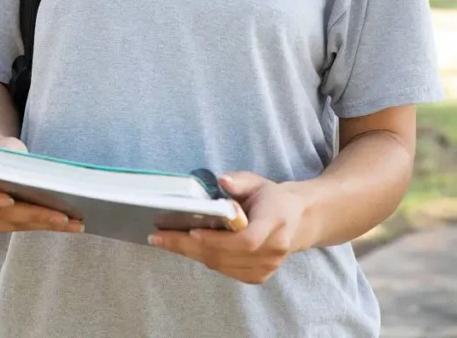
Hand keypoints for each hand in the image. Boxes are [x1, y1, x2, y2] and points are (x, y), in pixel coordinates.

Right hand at [0, 134, 84, 235]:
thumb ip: (6, 149)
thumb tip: (24, 160)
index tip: (9, 200)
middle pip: (3, 214)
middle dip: (34, 215)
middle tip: (62, 217)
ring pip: (16, 225)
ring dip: (46, 224)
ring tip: (74, 223)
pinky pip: (23, 227)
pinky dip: (45, 225)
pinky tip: (69, 225)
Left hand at [148, 172, 305, 284]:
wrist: (297, 221)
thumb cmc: (272, 198)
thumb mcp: (258, 182)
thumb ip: (240, 181)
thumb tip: (222, 181)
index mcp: (275, 223)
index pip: (246, 240)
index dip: (218, 240)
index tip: (192, 231)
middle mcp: (273, 250)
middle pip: (226, 255)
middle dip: (189, 246)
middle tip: (159, 237)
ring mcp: (267, 267)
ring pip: (221, 265)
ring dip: (190, 253)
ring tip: (164, 240)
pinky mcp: (258, 276)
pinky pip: (225, 270)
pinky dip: (203, 258)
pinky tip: (184, 247)